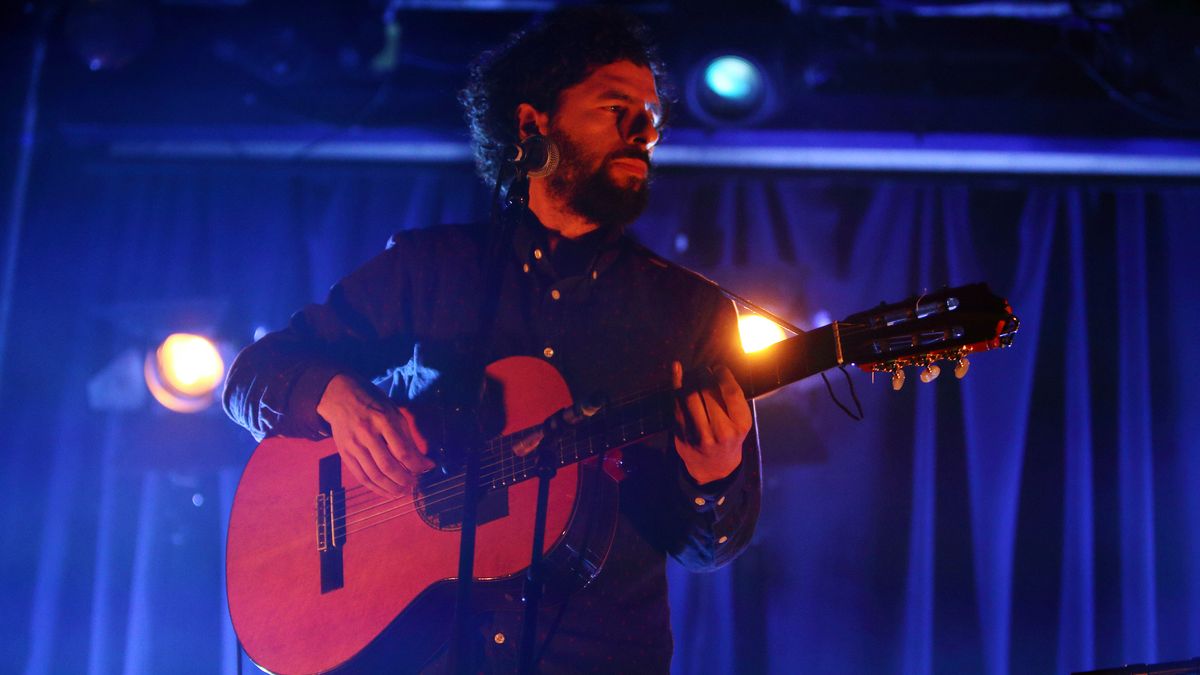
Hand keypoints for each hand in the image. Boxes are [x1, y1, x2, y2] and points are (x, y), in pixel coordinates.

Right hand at [316, 374, 435, 496]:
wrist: (340, 396)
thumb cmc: (373, 403)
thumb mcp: (394, 413)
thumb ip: (408, 438)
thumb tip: (425, 463)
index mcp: (383, 420)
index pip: (402, 451)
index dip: (416, 465)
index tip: (426, 469)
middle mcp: (366, 434)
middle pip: (387, 466)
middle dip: (404, 480)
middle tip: (414, 485)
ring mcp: (353, 445)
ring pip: (373, 475)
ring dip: (391, 488)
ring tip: (403, 492)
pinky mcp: (344, 454)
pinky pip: (360, 477)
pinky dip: (375, 488)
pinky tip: (387, 492)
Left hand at [671, 361, 750, 484]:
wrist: (713, 466)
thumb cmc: (729, 437)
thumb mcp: (740, 421)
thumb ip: (733, 398)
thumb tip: (716, 368)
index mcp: (739, 425)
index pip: (731, 392)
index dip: (723, 375)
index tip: (718, 368)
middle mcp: (721, 431)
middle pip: (708, 391)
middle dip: (704, 374)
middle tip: (703, 370)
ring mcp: (699, 435)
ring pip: (689, 396)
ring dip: (690, 379)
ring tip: (693, 375)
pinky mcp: (682, 435)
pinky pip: (676, 404)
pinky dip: (675, 385)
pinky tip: (676, 371)